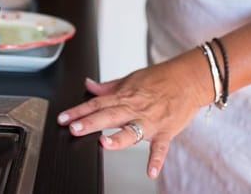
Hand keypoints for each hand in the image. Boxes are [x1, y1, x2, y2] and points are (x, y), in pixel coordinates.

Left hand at [57, 59, 208, 178]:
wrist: (188, 79)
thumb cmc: (160, 79)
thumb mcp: (130, 79)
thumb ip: (108, 86)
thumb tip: (89, 85)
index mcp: (124, 96)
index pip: (96, 103)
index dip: (78, 110)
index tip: (63, 118)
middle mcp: (135, 109)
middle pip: (109, 115)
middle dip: (90, 122)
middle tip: (74, 128)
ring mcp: (150, 121)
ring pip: (131, 130)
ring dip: (117, 138)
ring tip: (103, 143)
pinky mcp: (165, 131)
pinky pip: (160, 148)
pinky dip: (156, 160)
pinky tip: (150, 171)